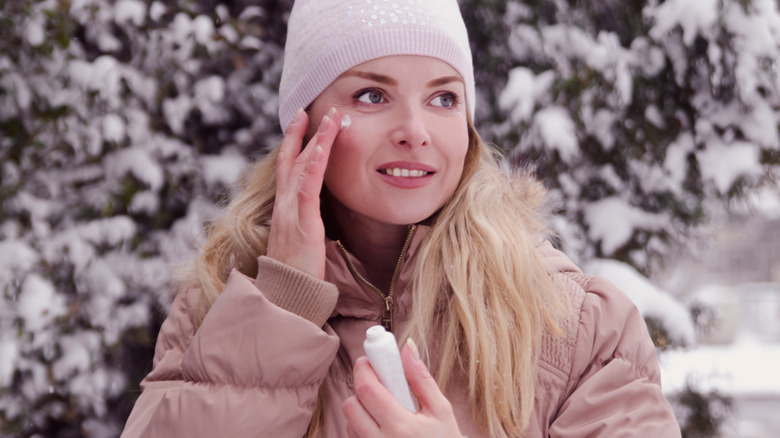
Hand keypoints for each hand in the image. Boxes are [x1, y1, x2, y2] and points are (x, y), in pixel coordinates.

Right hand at [266, 107, 341, 279]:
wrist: (287, 297)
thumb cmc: (297, 273)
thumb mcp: (303, 240)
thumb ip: (307, 221)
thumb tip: (318, 212)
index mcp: (285, 208)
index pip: (288, 168)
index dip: (294, 142)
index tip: (303, 120)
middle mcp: (284, 205)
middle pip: (291, 160)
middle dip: (303, 132)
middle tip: (312, 107)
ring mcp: (291, 213)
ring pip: (301, 168)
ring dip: (316, 141)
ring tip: (329, 119)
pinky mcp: (302, 223)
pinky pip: (307, 189)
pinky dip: (313, 167)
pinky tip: (321, 150)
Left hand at [342, 340, 462, 437]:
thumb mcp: (440, 411)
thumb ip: (421, 378)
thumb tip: (407, 348)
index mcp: (400, 427)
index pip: (367, 391)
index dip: (363, 370)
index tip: (367, 360)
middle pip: (351, 406)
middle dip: (361, 389)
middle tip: (378, 385)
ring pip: (350, 423)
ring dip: (361, 411)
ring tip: (385, 411)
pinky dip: (362, 429)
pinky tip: (382, 429)